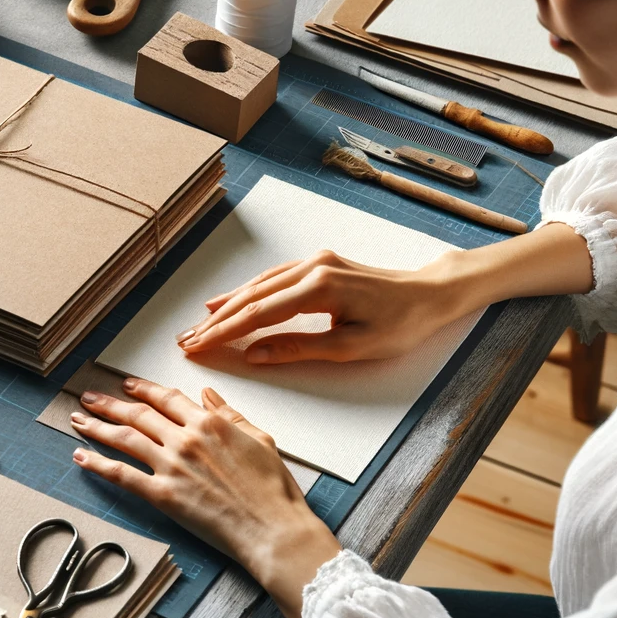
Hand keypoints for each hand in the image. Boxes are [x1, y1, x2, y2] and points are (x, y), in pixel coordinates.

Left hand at [71, 378, 339, 617]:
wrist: (272, 528)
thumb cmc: (272, 489)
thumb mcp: (258, 439)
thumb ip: (230, 415)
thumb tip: (208, 395)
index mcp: (210, 423)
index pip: (167, 398)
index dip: (143, 390)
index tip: (128, 386)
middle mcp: (186, 439)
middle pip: (139, 414)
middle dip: (110, 403)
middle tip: (90, 397)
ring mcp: (172, 466)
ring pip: (125, 438)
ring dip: (97, 426)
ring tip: (78, 418)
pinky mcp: (163, 495)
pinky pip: (121, 475)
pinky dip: (97, 464)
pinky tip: (80, 457)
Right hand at [174, 249, 471, 362]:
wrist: (430, 294)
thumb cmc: (401, 325)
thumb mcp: (353, 347)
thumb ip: (300, 349)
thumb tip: (255, 354)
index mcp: (320, 289)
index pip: (259, 314)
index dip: (224, 332)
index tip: (198, 347)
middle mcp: (312, 268)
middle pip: (251, 297)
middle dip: (215, 321)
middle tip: (186, 341)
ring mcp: (314, 262)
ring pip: (258, 285)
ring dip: (225, 306)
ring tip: (197, 325)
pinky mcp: (318, 264)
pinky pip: (272, 278)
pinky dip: (246, 292)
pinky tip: (227, 300)